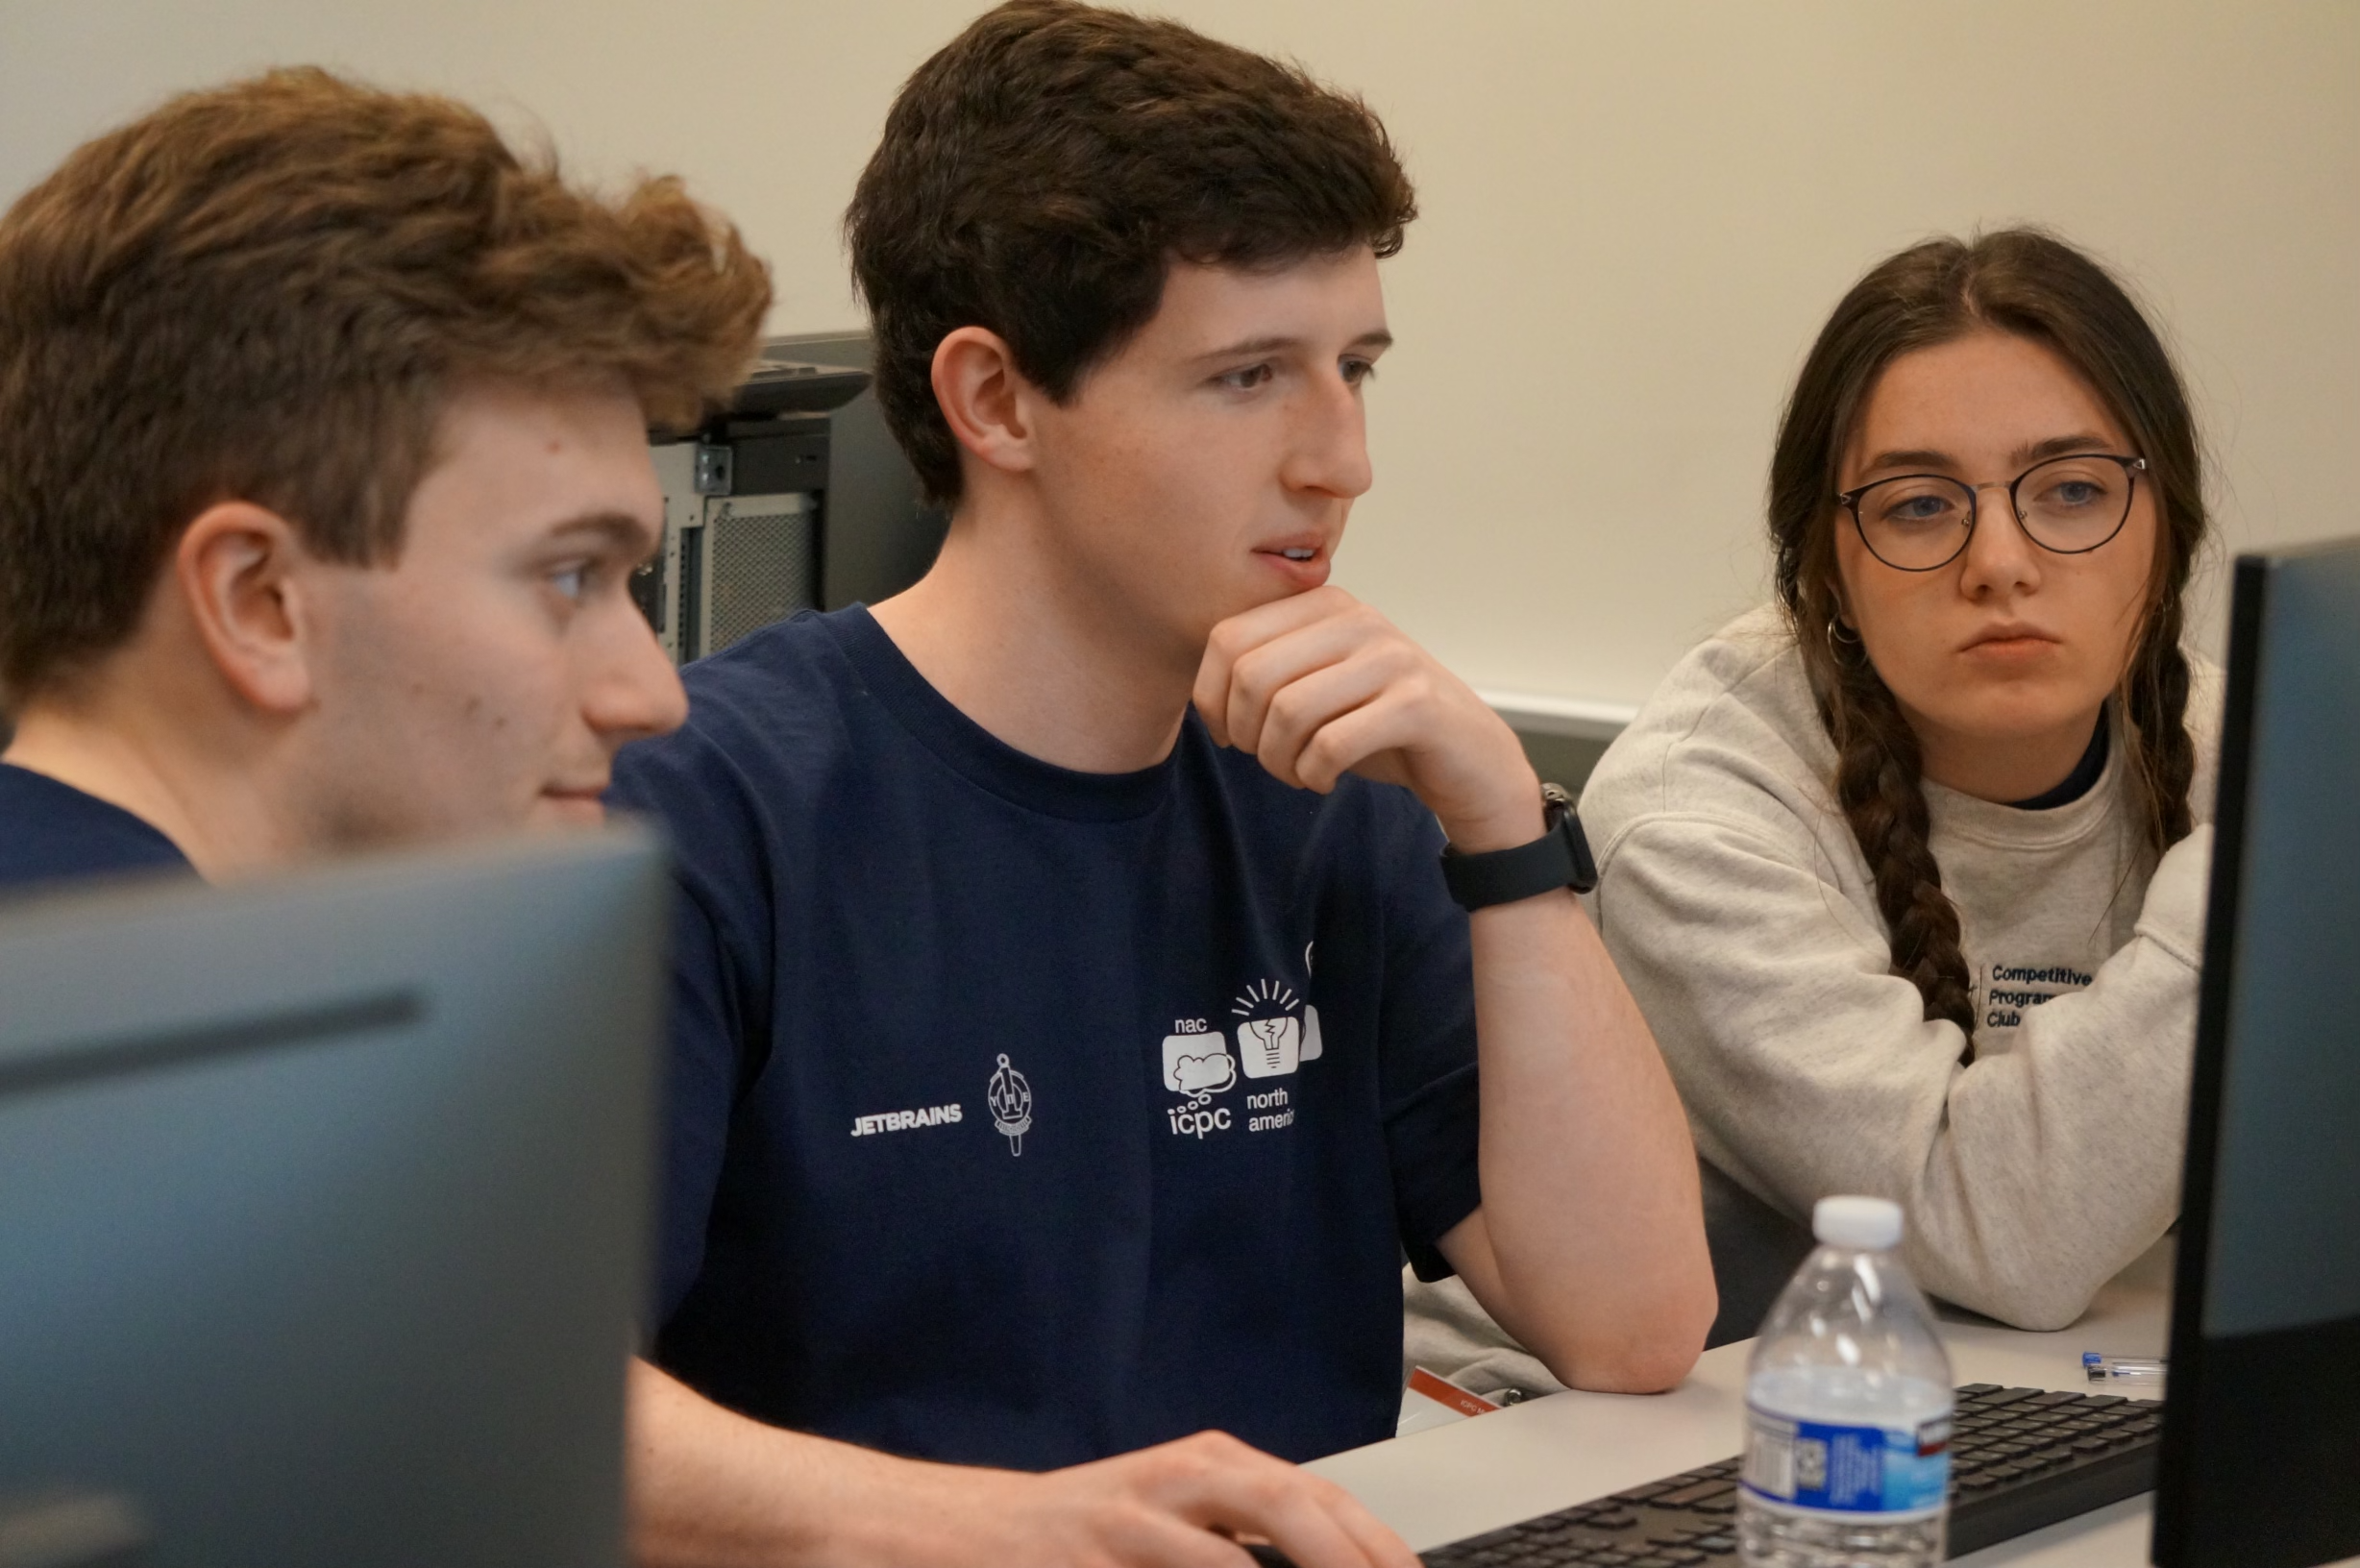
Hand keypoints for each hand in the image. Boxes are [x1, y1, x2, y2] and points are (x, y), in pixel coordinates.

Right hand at [872, 1430, 1417, 1567]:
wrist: (957, 1531)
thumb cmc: (1071, 1540)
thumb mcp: (1166, 1532)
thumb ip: (1235, 1547)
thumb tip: (1325, 1566)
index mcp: (1214, 1468)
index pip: (1328, 1503)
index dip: (1381, 1550)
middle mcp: (1187, 1474)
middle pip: (1304, 1507)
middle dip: (1362, 1560)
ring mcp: (1141, 1510)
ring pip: (1248, 1539)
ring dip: (1314, 1567)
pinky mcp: (1100, 1542)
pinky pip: (1189, 1565)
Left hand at [1195, 586, 1541, 850]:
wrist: (1469, 759)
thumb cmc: (1379, 725)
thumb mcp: (1317, 685)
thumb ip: (1266, 671)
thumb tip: (1203, 698)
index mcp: (1323, 604)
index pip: (1227, 639)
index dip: (1211, 698)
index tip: (1229, 735)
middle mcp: (1357, 618)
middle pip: (1252, 676)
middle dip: (1244, 733)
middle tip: (1267, 759)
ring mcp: (1391, 658)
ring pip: (1288, 712)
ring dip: (1278, 761)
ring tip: (1297, 773)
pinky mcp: (1416, 704)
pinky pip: (1330, 745)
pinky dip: (1313, 775)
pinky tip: (1324, 779)